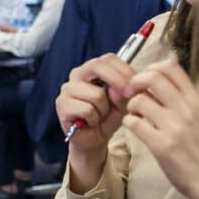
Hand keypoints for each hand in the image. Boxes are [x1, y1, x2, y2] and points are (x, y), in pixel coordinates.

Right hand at [56, 53, 137, 191]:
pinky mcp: (62, 105)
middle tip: (125, 98)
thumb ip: (125, 91)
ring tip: (99, 115)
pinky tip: (90, 122)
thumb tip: (121, 89)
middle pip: (97, 66)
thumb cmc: (108, 118)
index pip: (108, 59)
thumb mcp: (123, 102)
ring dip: (104, 109)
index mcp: (92, 69)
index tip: (135, 87)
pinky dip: (94, 119)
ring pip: (96, 94)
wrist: (94, 140)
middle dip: (117, 82)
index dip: (124, 70)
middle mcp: (77, 74)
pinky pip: (87, 110)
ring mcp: (67, 89)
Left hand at [121, 58, 198, 198]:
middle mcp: (186, 109)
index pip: (170, 66)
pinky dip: (129, 123)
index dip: (150, 68)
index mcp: (195, 99)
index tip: (144, 81)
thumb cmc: (198, 146)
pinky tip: (135, 128)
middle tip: (130, 93)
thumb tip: (154, 75)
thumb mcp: (197, 115)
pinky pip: (133, 123)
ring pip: (139, 100)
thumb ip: (179, 96)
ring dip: (130, 106)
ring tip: (135, 115)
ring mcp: (174, 127)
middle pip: (152, 77)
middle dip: (134, 82)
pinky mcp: (161, 145)